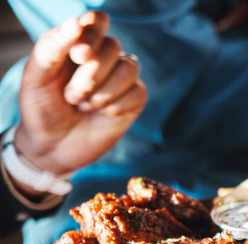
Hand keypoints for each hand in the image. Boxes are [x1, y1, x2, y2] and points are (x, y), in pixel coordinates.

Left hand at [15, 12, 146, 177]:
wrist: (52, 146)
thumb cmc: (40, 107)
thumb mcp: (37, 74)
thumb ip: (53, 45)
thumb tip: (77, 22)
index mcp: (77, 43)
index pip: (97, 21)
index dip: (92, 35)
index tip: (77, 55)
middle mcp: (102, 58)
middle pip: (113, 46)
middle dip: (92, 74)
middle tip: (71, 96)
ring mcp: (120, 79)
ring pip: (130, 67)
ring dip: (104, 90)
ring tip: (83, 105)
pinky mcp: (133, 100)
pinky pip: (138, 92)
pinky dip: (117, 105)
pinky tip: (103, 115)